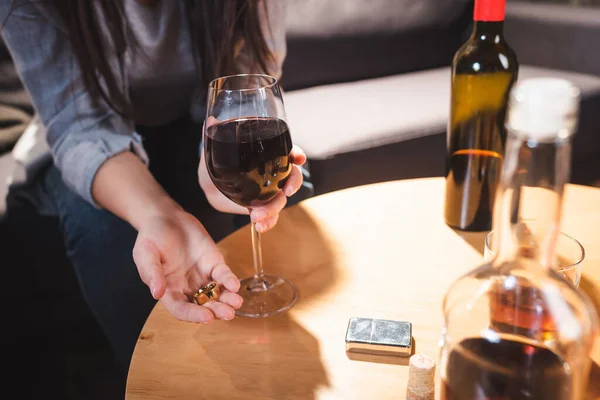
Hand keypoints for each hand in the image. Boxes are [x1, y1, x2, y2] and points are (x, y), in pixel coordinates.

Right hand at [132, 208, 242, 322]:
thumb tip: (157, 293)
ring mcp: (202, 276)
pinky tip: (235, 285)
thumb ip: (152, 273)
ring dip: (227, 300)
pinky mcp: (213, 263)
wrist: (166, 217)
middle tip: (228, 313)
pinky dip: (230, 281)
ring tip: (236, 302)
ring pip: (216, 294)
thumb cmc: (152, 237)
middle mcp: (187, 287)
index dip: (194, 315)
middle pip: (203, 305)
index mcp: (169, 290)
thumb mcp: (145, 253)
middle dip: (216, 310)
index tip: (207, 317)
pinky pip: (223, 276)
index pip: (181, 309)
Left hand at [198, 119, 306, 232]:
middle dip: (293, 184)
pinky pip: (271, 216)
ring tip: (257, 217)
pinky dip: (268, 223)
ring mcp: (269, 191)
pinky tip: (259, 227)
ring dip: (274, 210)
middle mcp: (273, 172)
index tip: (299, 158)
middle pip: (292, 177)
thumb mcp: (216, 147)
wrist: (210, 182)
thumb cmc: (218, 159)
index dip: (296, 154)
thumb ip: (216, 135)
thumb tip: (211, 123)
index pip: (288, 151)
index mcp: (268, 154)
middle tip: (285, 192)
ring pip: (281, 200)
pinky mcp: (261, 206)